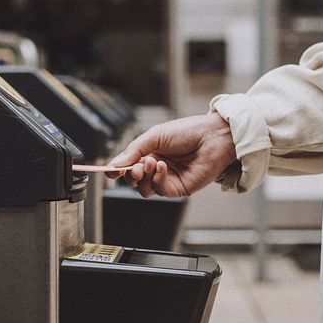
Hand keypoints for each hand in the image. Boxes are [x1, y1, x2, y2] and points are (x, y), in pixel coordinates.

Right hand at [107, 113, 236, 197]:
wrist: (213, 137)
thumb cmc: (188, 131)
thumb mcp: (155, 135)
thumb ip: (134, 150)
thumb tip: (115, 164)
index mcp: (149, 152)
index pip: (127, 165)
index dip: (117, 169)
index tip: (109, 170)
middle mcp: (156, 167)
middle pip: (133, 180)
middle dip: (130, 174)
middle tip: (136, 166)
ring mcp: (167, 179)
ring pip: (144, 189)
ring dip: (143, 178)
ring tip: (151, 162)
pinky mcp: (178, 189)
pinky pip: (159, 190)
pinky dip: (157, 179)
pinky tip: (162, 167)